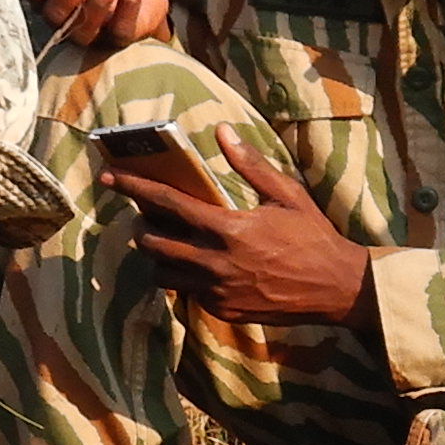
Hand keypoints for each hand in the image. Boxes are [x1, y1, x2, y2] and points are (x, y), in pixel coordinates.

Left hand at [103, 134, 375, 325]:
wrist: (335, 289)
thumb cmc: (313, 236)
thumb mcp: (287, 195)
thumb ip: (251, 164)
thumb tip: (222, 132)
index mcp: (228, 229)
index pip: (167, 204)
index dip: (134, 187)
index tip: (108, 176)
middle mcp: (216, 263)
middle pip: (153, 244)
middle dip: (140, 228)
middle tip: (143, 217)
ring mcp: (217, 292)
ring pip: (163, 274)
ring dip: (158, 257)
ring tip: (165, 244)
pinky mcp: (222, 312)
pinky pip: (188, 294)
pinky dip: (185, 278)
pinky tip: (197, 266)